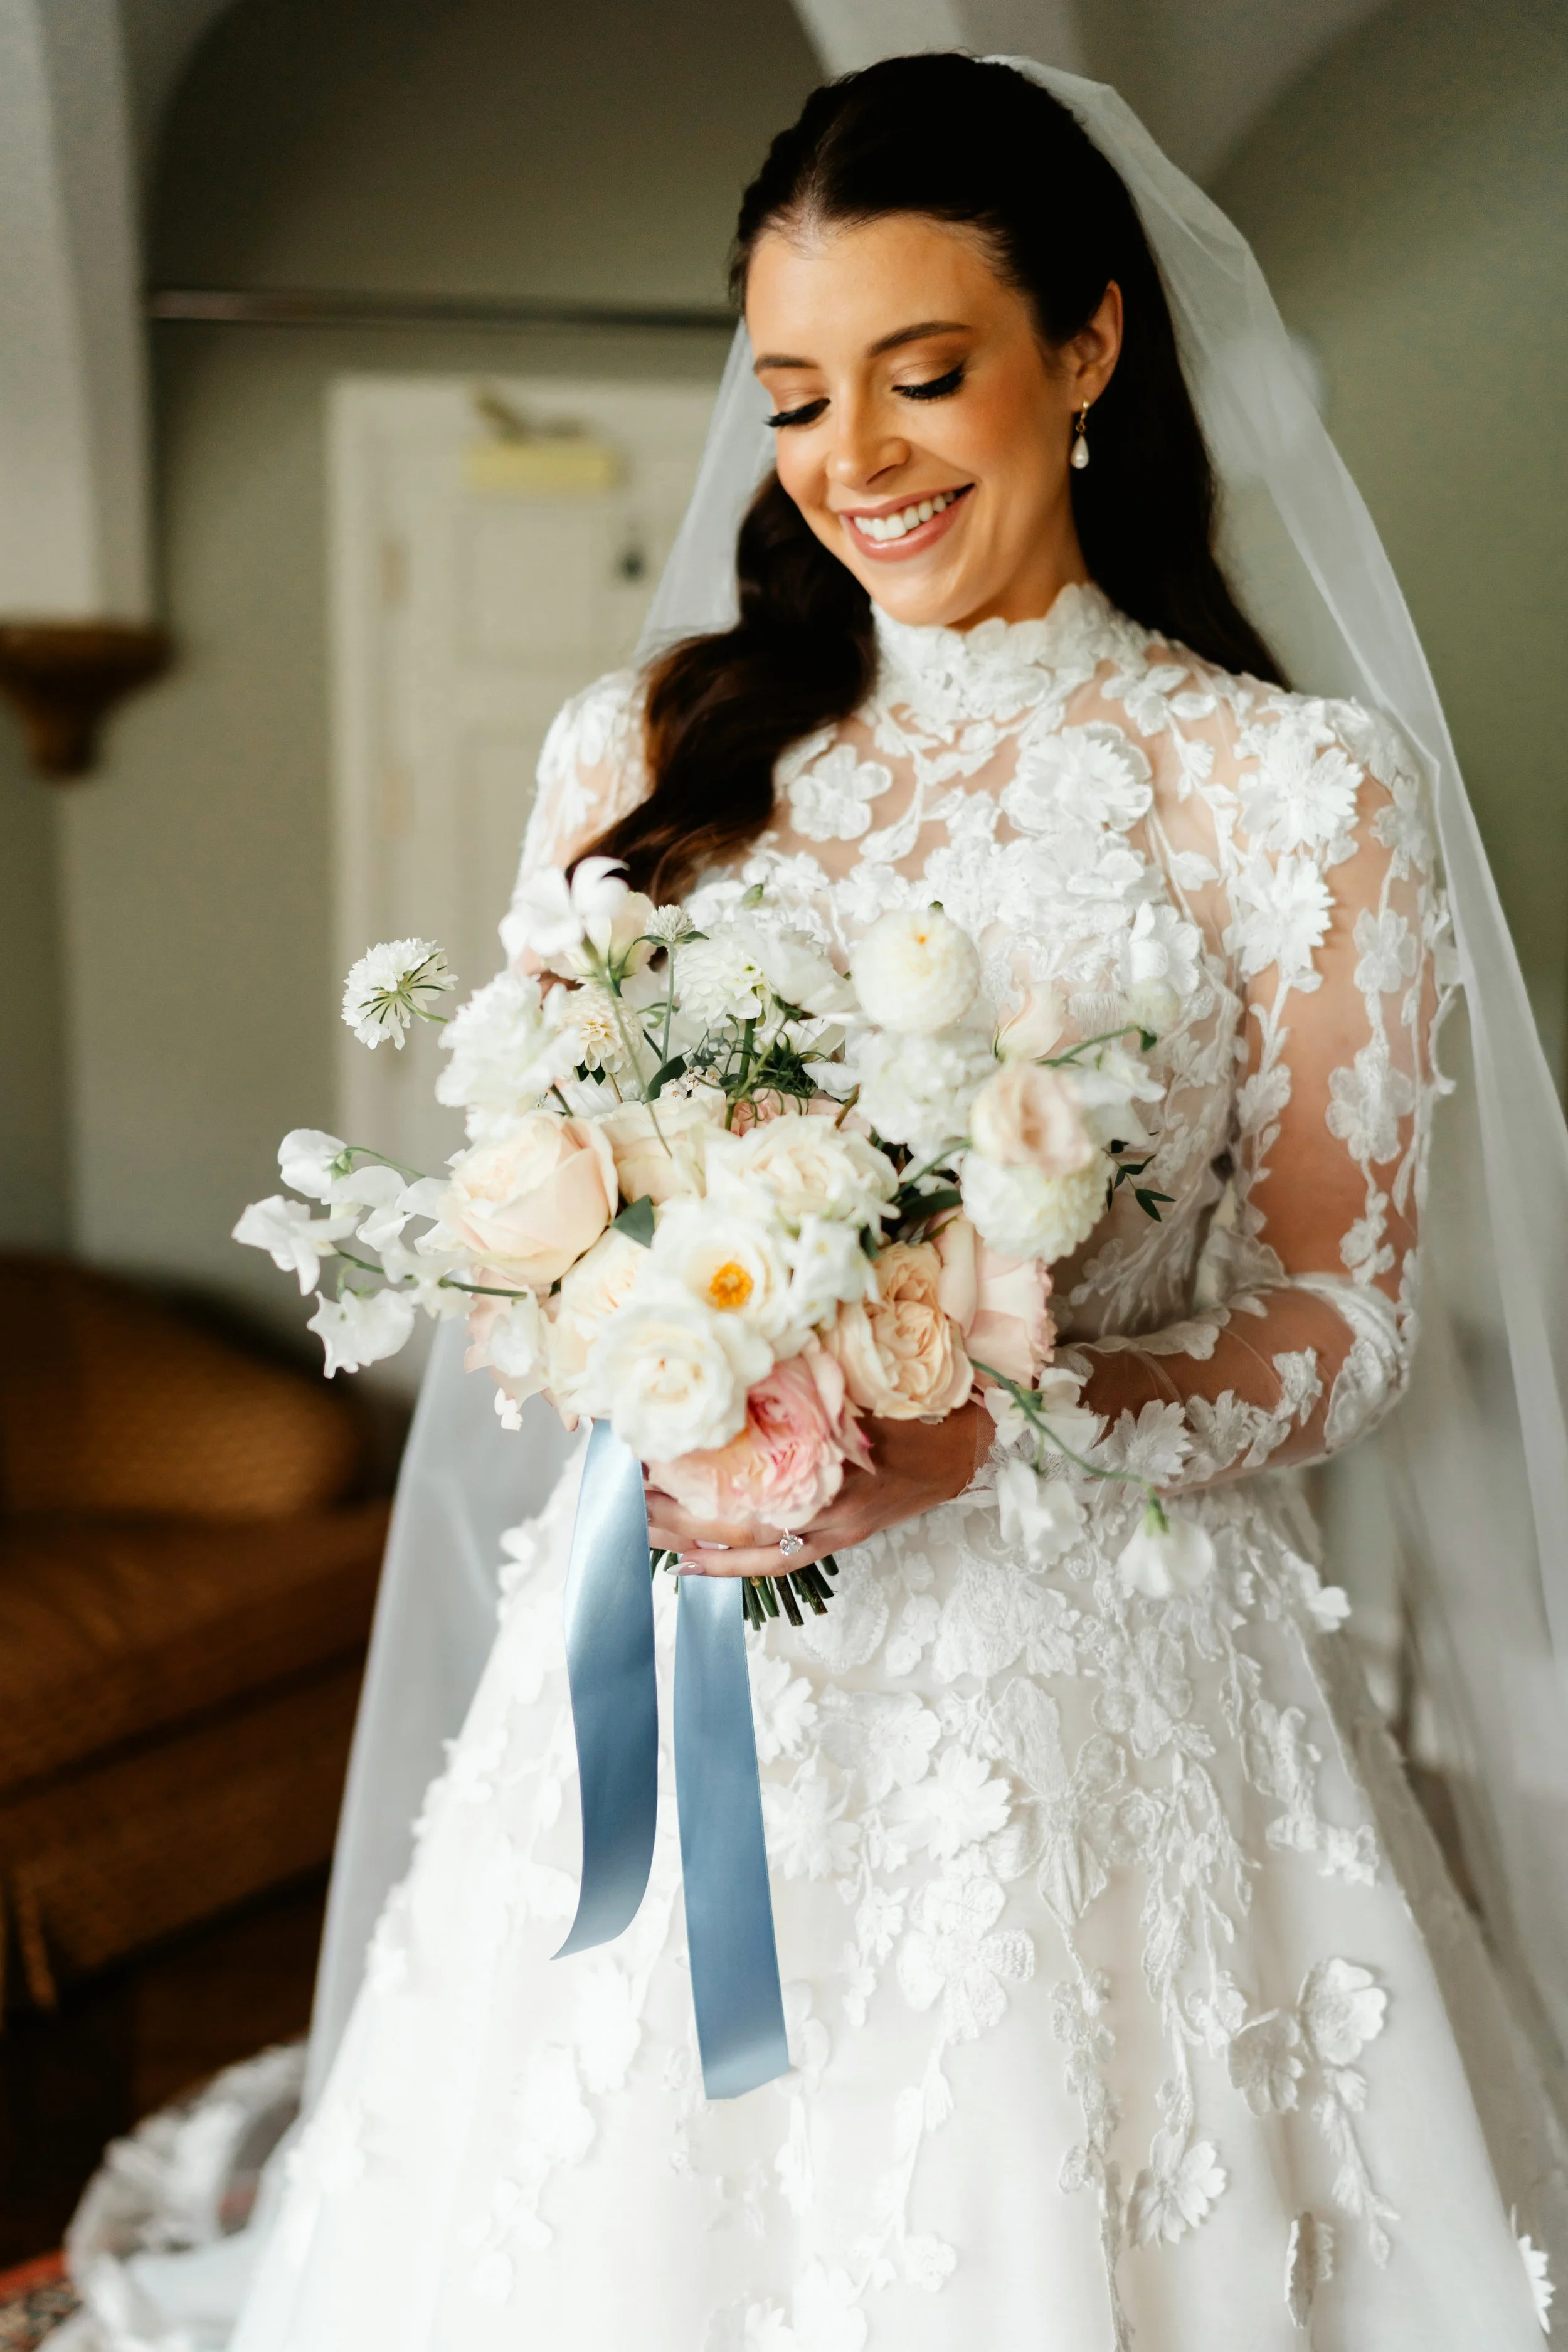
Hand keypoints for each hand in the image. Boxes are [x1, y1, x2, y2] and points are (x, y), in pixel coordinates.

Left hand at [644, 1399, 992, 1577]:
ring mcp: (831, 1530)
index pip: (751, 1470)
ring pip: (749, 1547)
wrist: (966, 1450)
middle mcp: (829, 1506)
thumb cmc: (919, 1408)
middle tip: (625, 1496)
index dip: (696, 1466)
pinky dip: (730, 1566)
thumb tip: (750, 1358)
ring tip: (640, 1530)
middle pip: (738, 1518)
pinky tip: (690, 1564)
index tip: (648, 1451)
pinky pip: (774, 1563)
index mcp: (834, 1462)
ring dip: (692, 1541)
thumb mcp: (869, 1382)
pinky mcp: (835, 1541)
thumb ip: (813, 1377)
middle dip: (677, 1510)